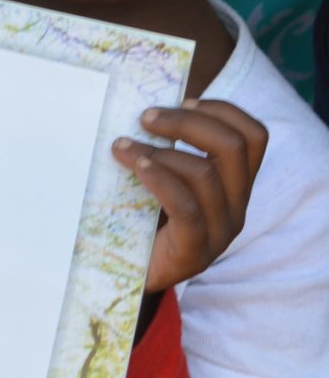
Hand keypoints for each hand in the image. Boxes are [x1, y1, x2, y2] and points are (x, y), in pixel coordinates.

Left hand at [111, 99, 267, 294]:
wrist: (130, 278)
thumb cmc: (143, 221)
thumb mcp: (165, 180)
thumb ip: (170, 150)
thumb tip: (147, 107)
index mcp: (235, 186)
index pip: (255, 137)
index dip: (224, 110)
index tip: (183, 99)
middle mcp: (236, 207)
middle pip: (233, 147)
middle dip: (188, 122)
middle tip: (145, 117)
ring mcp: (219, 232)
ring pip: (207, 174)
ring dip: (160, 150)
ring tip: (122, 146)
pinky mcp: (195, 252)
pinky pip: (186, 207)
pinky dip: (160, 178)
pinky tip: (135, 167)